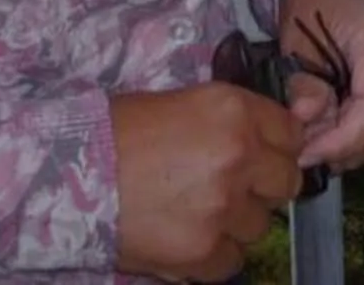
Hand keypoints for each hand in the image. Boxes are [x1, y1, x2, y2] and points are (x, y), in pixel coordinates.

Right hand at [111, 85, 301, 282]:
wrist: (72, 173)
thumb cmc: (120, 131)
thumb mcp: (185, 103)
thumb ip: (234, 121)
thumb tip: (273, 136)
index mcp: (233, 111)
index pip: (292, 134)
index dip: (276, 146)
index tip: (262, 154)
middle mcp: (238, 157)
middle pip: (286, 182)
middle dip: (263, 185)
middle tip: (231, 184)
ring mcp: (223, 208)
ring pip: (259, 225)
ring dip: (236, 220)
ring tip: (196, 209)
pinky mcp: (203, 251)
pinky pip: (233, 260)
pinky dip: (215, 253)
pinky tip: (186, 234)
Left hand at [276, 0, 363, 175]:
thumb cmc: (313, 7)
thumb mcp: (297, 41)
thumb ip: (304, 82)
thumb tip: (305, 119)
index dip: (342, 141)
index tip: (306, 155)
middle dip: (339, 147)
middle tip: (300, 152)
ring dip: (345, 145)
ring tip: (309, 141)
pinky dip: (354, 136)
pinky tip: (326, 134)